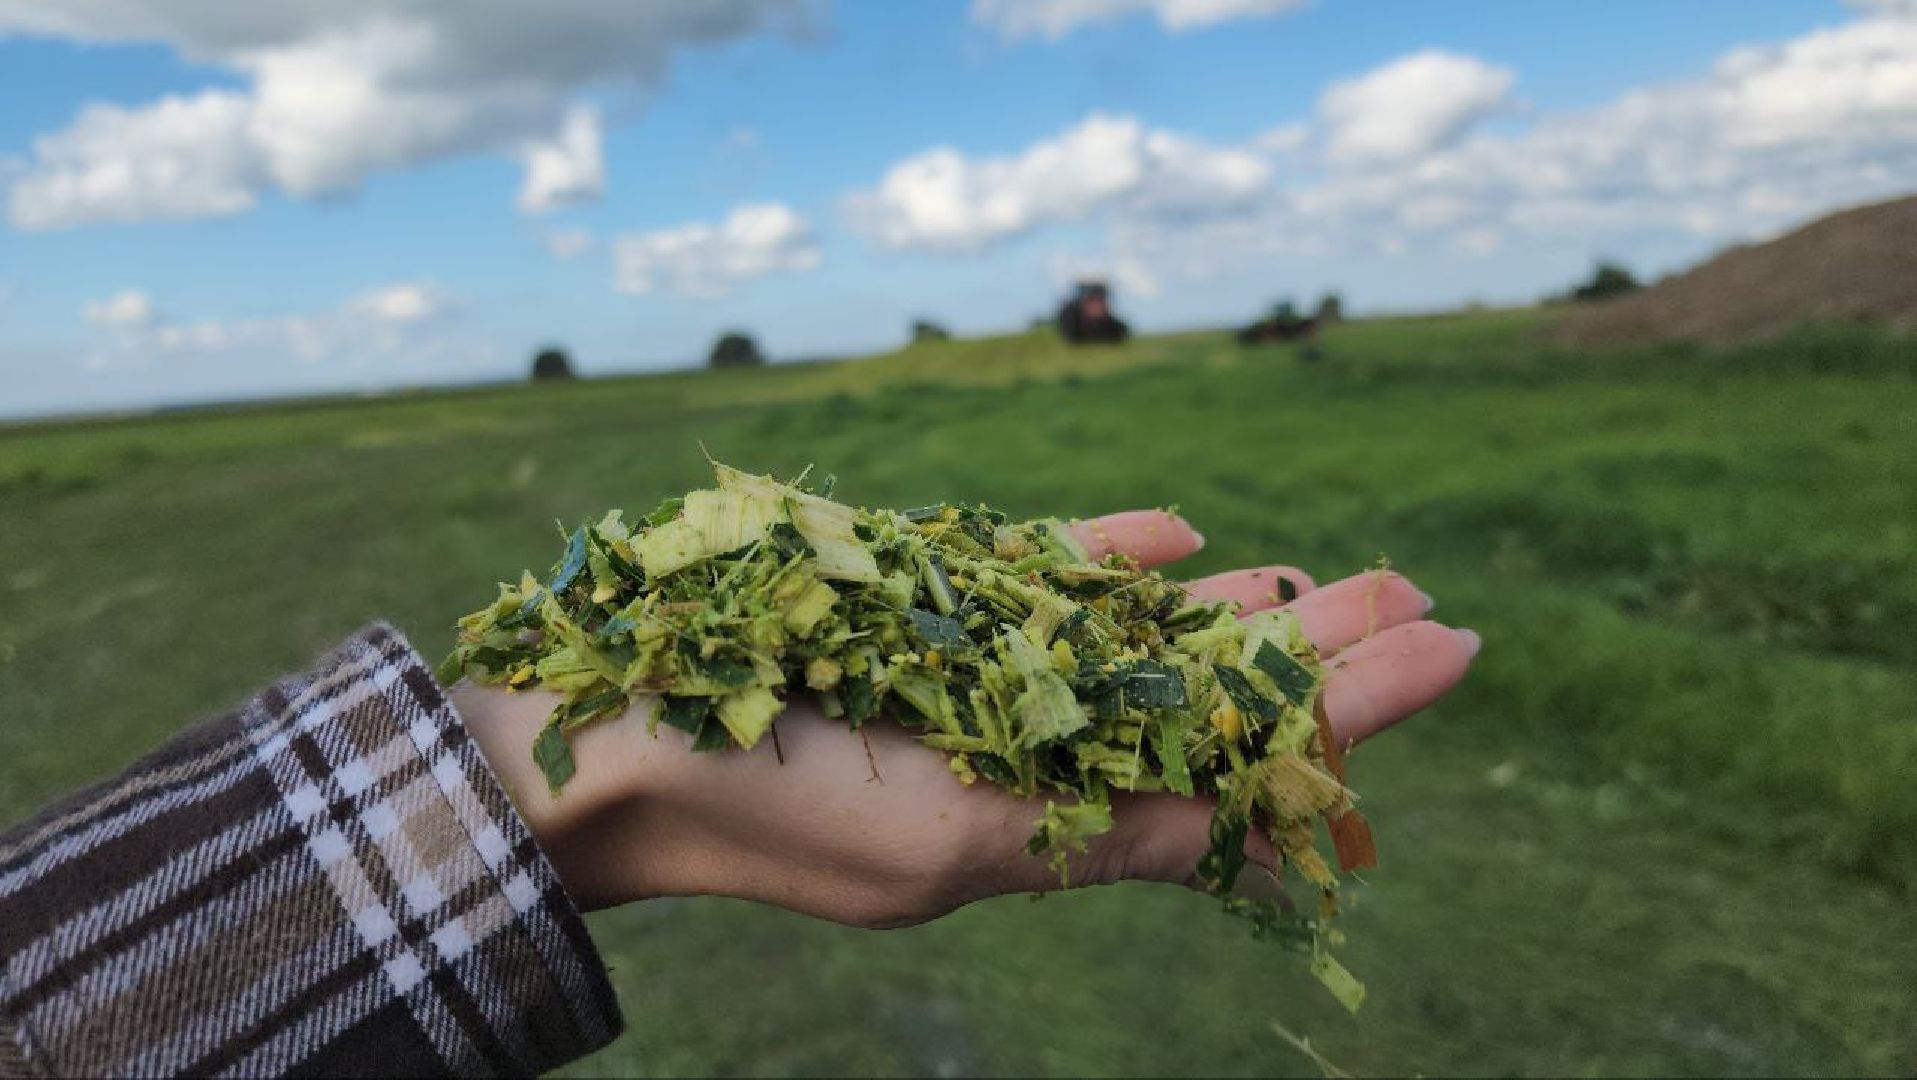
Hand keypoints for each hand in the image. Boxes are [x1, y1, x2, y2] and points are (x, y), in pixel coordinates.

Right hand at [454, 511, 1479, 923]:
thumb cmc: (770, 809)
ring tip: (1341, 575)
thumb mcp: (952, 849)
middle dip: (1318, 651)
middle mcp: (1032, 751)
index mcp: (1053, 827)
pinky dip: (1113, 558)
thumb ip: (1106, 833)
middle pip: (1206, 699)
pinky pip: (1040, 580)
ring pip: (1141, 637)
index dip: (1346, 713)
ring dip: (1238, 606)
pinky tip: (1185, 539)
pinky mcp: (923, 608)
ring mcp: (980, 675)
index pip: (1233, 771)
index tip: (1451, 649)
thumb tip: (1261, 822)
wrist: (608, 746)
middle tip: (1427, 597)